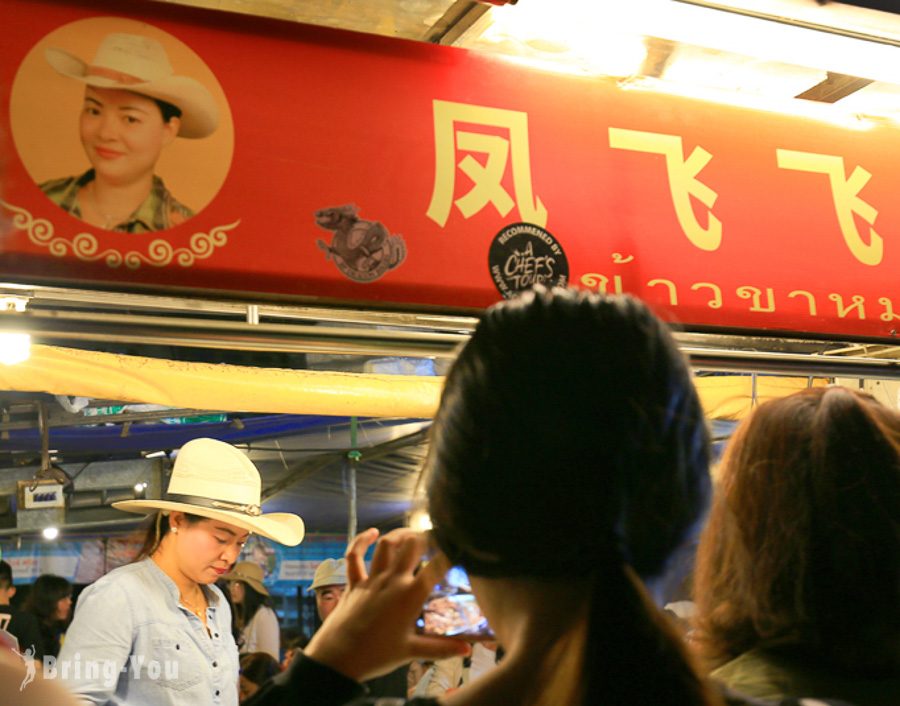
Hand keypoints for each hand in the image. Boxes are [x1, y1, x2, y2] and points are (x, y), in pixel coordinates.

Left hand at [305, 527, 470, 681]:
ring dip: (399, 535)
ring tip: (410, 536)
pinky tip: (371, 533)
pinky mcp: (354, 583)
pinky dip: (361, 541)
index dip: (451, 552)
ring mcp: (371, 580)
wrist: (338, 660)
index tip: (459, 547)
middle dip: (426, 537)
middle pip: (412, 545)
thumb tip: (468, 650)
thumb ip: (442, 648)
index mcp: (410, 596)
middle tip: (436, 540)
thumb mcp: (412, 652)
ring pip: (386, 545)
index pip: (437, 567)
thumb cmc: (377, 656)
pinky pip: (354, 556)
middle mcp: (393, 581)